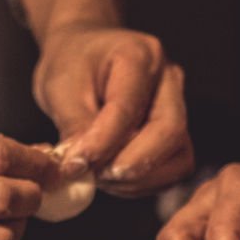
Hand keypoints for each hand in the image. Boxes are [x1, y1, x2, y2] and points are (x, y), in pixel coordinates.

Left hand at [33, 25, 192, 194]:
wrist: (84, 58)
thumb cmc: (73, 65)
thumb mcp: (60, 88)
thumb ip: (74, 126)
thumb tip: (80, 167)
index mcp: (140, 55)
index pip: (128, 107)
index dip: (103, 142)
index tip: (77, 165)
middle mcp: (169, 80)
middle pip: (169, 131)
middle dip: (132, 163)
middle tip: (97, 176)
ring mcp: (179, 109)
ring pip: (178, 157)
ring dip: (139, 179)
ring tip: (101, 177)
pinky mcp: (176, 136)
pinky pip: (172, 170)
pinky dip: (143, 183)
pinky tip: (114, 178)